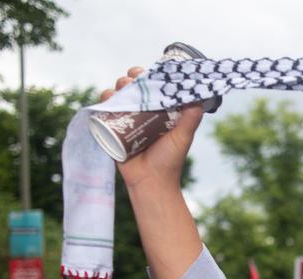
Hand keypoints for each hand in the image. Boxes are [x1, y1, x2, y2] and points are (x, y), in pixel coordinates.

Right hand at [100, 67, 203, 189]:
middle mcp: (142, 113)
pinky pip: (104, 111)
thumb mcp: (183, 137)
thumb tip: (198, 97)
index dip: (148, 77)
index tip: (145, 72)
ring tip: (120, 89)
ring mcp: (126, 120)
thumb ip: (191, 119)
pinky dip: (104, 100)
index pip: (152, 88)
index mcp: (159, 111)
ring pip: (117, 97)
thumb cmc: (169, 160)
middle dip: (129, 80)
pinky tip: (107, 97)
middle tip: (131, 81)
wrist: (150, 182)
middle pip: (132, 89)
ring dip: (116, 88)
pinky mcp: (112, 129)